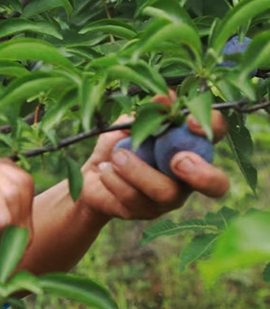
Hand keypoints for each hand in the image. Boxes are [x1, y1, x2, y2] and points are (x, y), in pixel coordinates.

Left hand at [78, 94, 229, 220]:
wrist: (91, 175)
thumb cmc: (119, 144)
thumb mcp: (130, 122)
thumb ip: (149, 110)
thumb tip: (164, 96)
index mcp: (190, 146)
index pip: (216, 133)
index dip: (212, 126)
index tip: (190, 121)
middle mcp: (188, 176)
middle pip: (216, 185)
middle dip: (202, 173)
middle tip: (178, 160)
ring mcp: (169, 198)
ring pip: (165, 192)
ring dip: (137, 170)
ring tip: (116, 156)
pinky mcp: (145, 212)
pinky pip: (134, 199)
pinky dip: (115, 180)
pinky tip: (104, 171)